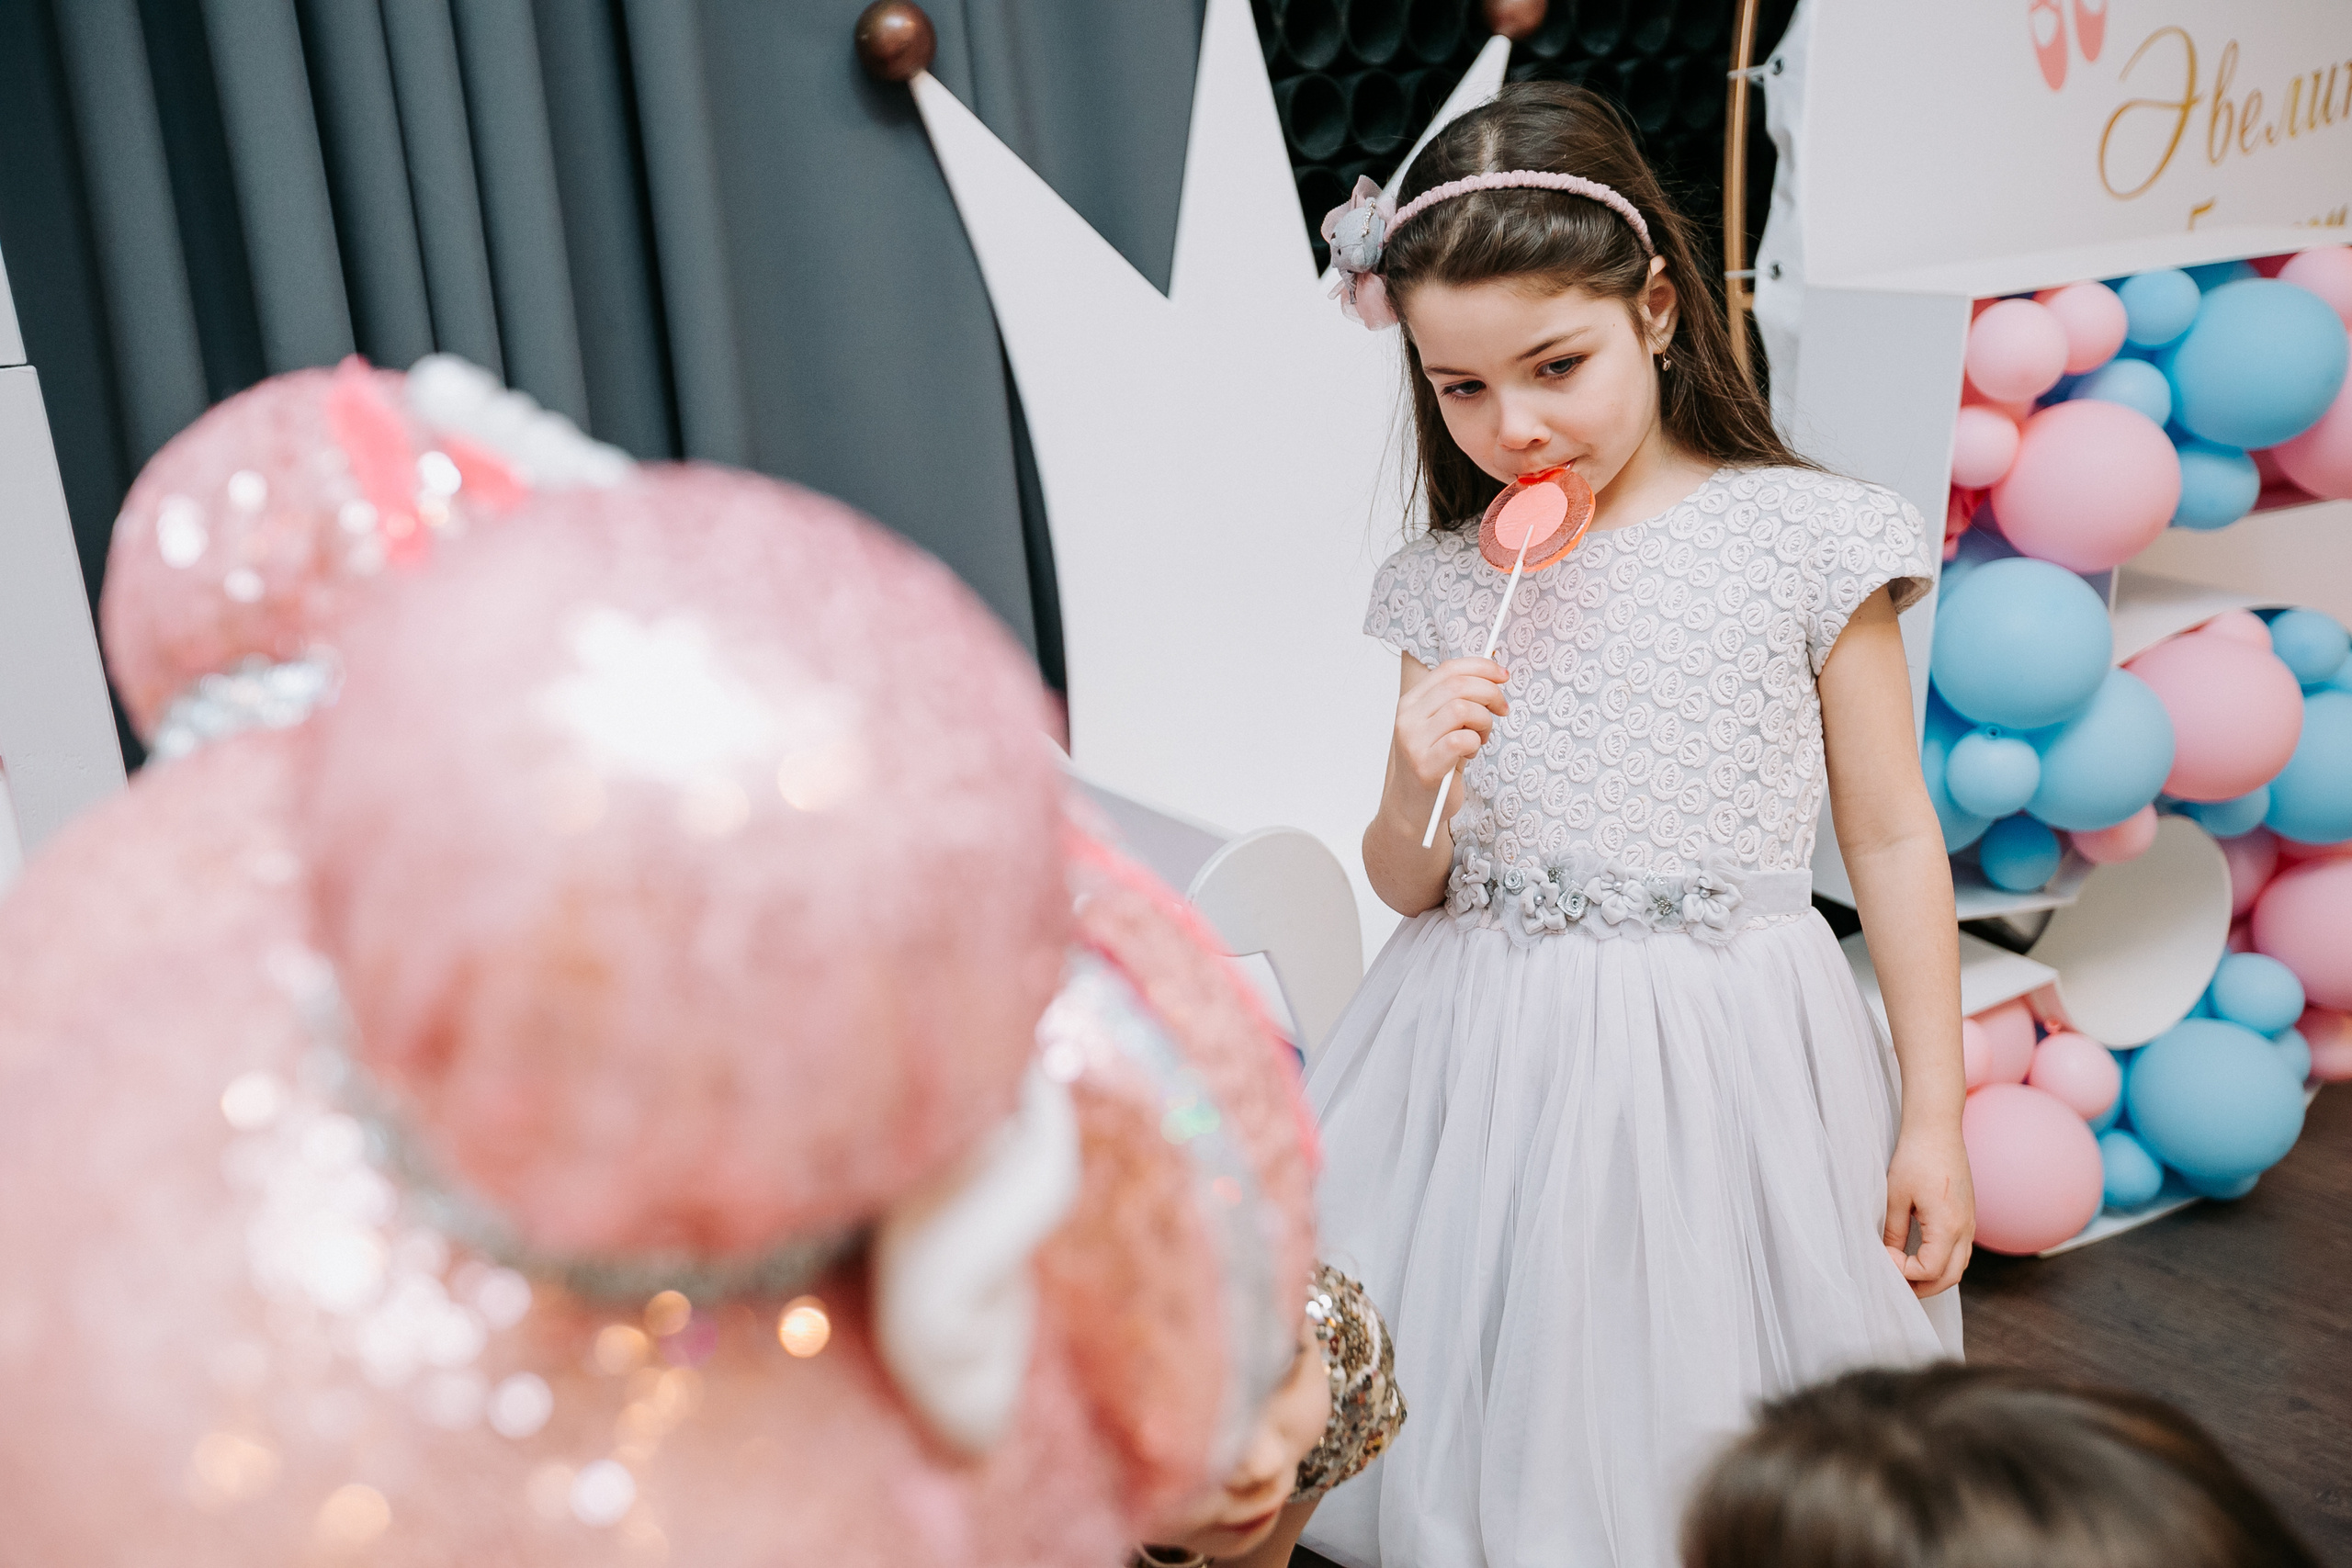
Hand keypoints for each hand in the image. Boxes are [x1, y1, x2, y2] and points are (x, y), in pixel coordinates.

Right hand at [1394, 656, 1508, 792]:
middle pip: (1458, 685)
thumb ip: (1459, 699)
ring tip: (1481, 737)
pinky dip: (1475, 742)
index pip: (1448, 669)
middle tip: (1502, 709)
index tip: (1502, 676)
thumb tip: (1492, 671)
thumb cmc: (1435, 763)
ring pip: (1462, 709)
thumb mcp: (1443, 725)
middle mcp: (1408, 718)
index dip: (1481, 667)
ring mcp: (1414, 742)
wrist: (1415, 807)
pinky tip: (1470, 752)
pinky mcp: (1426, 765)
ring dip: (1484, 721)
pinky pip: (1462, 739)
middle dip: (1490, 693)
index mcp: (1411, 702)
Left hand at [1883, 1125, 1973, 1297]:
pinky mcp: (1967, 1217)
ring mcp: (1970, 1224)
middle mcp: (1965, 1229)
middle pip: (1950, 1277)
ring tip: (1904, 1274)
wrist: (1938, 1130)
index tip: (1885, 1256)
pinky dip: (1942, 1262)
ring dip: (1933, 1277)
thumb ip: (1892, 1232)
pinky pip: (1960, 1251)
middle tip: (1893, 1284)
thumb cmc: (1916, 1158)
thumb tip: (1885, 1256)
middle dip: (1921, 1287)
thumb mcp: (1895, 1197)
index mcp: (1948, 1226)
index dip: (1905, 1272)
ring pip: (1958, 1267)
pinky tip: (1919, 1256)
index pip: (1930, 1270)